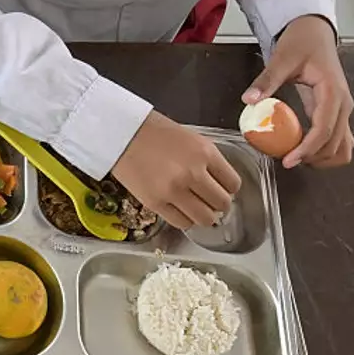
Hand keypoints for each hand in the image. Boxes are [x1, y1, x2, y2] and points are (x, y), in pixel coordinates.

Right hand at [112, 111, 242, 229]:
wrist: (120, 132)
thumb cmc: (153, 131)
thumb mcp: (190, 138)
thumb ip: (207, 160)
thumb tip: (219, 184)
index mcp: (205, 152)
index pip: (233, 183)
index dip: (228, 188)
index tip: (220, 188)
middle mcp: (193, 173)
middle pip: (222, 203)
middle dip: (217, 203)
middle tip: (207, 198)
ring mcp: (174, 190)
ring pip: (205, 218)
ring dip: (203, 215)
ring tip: (193, 206)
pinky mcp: (156, 203)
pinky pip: (182, 223)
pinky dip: (184, 219)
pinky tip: (178, 208)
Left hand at [243, 14, 353, 168]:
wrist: (315, 33)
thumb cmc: (301, 43)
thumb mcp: (281, 59)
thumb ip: (266, 80)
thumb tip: (249, 100)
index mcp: (332, 92)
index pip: (325, 129)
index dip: (308, 149)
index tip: (289, 160)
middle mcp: (344, 104)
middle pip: (336, 143)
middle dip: (313, 157)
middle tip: (286, 161)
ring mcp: (343, 109)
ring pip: (343, 146)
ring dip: (324, 158)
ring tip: (296, 158)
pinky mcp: (338, 111)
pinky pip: (340, 139)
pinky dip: (326, 150)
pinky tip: (305, 150)